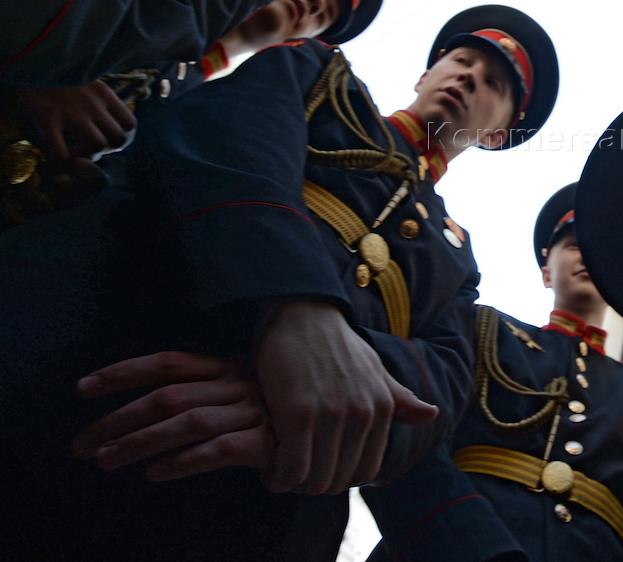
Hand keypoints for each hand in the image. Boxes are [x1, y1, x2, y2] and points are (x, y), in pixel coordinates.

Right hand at [2, 80, 135, 159]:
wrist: (19, 60)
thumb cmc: (47, 76)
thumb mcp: (79, 82)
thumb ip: (94, 102)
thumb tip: (102, 128)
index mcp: (102, 92)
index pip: (130, 124)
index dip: (119, 139)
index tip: (103, 140)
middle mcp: (92, 102)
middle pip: (119, 138)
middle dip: (105, 151)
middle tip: (86, 149)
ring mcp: (71, 110)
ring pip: (98, 145)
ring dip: (86, 156)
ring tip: (70, 153)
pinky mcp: (46, 118)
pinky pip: (62, 153)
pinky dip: (60, 161)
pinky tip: (51, 156)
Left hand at [71, 352, 272, 481]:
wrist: (328, 437)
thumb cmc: (273, 417)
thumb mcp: (238, 394)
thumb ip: (199, 396)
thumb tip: (138, 413)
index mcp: (226, 368)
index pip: (168, 362)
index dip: (124, 372)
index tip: (83, 387)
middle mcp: (238, 384)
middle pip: (168, 395)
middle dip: (117, 419)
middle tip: (81, 445)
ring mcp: (254, 411)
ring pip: (187, 421)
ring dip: (139, 442)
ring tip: (104, 461)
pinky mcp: (268, 442)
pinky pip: (219, 449)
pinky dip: (183, 461)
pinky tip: (155, 473)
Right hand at [254, 300, 437, 494]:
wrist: (304, 314)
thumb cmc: (338, 344)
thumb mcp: (375, 370)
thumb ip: (400, 399)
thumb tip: (433, 415)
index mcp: (382, 408)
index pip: (365, 472)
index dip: (339, 478)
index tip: (318, 469)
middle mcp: (362, 414)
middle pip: (338, 481)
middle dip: (313, 483)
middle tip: (293, 471)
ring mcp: (331, 415)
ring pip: (314, 480)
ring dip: (293, 483)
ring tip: (279, 469)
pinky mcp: (298, 414)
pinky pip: (292, 469)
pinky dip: (279, 477)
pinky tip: (269, 465)